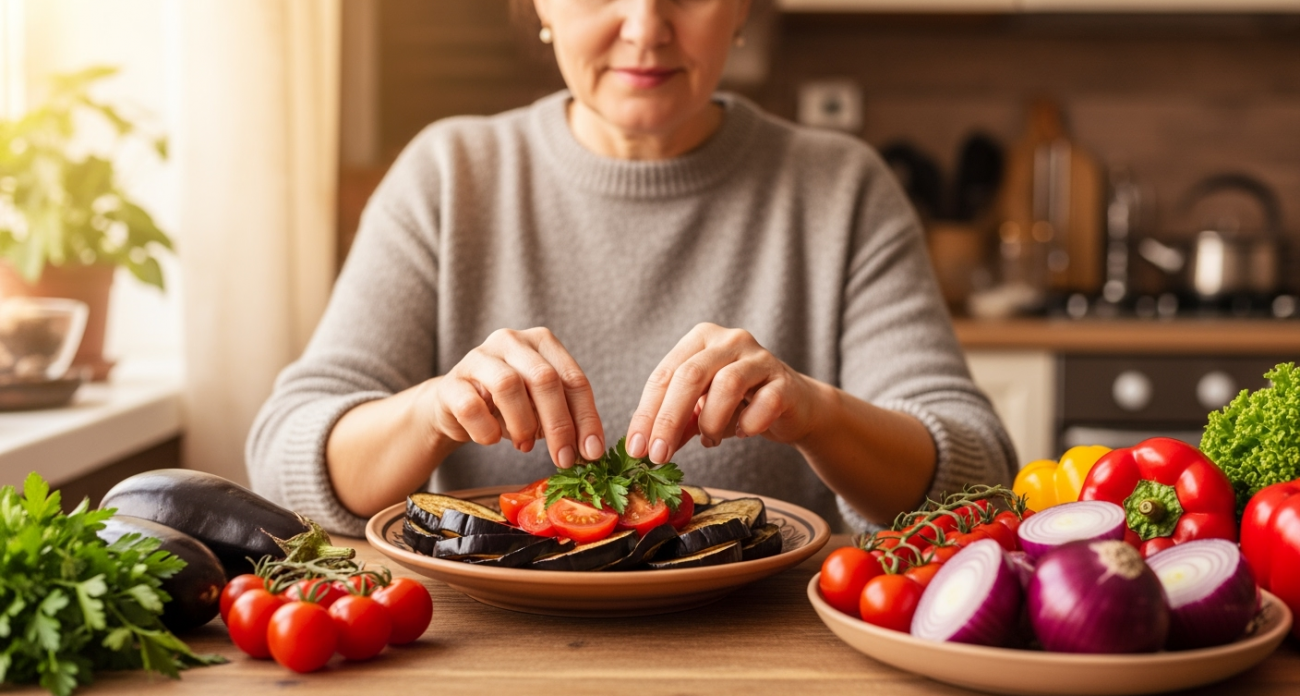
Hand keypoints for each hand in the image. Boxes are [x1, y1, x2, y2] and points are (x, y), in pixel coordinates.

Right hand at [424, 328, 604, 467]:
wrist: (456, 405)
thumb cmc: (508, 405)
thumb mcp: (542, 406)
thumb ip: (566, 418)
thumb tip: (589, 451)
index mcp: (542, 342)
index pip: (573, 379)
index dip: (586, 418)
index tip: (591, 452)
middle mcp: (511, 341)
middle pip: (544, 379)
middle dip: (559, 425)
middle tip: (564, 460)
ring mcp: (478, 357)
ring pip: (508, 386)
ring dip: (523, 425)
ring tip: (525, 445)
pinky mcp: (452, 382)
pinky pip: (472, 407)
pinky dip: (487, 431)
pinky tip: (491, 439)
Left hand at [625, 323, 820, 463]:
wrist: (794, 406)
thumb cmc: (740, 404)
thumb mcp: (700, 410)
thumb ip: (675, 424)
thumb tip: (643, 449)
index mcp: (700, 340)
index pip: (664, 375)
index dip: (646, 413)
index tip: (636, 449)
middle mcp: (729, 341)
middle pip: (690, 376)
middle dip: (668, 420)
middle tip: (658, 456)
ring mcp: (760, 358)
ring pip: (727, 384)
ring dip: (711, 421)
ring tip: (710, 440)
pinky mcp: (785, 381)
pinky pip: (766, 402)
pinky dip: (749, 424)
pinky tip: (742, 433)